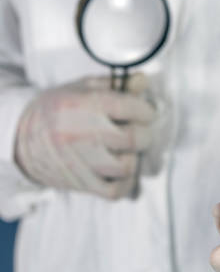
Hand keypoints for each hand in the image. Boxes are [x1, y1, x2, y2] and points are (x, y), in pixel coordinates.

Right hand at [14, 74, 156, 199]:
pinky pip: (116, 190)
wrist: (22, 139)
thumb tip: (143, 81)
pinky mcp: (80, 184)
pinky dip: (126, 182)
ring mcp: (79, 163)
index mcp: (81, 105)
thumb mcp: (83, 88)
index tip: (145, 112)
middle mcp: (79, 134)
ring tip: (124, 149)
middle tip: (137, 130)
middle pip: (133, 139)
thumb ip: (116, 84)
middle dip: (143, 133)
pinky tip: (121, 169)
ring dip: (133, 157)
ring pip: (126, 166)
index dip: (146, 110)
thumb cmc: (60, 109)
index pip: (130, 108)